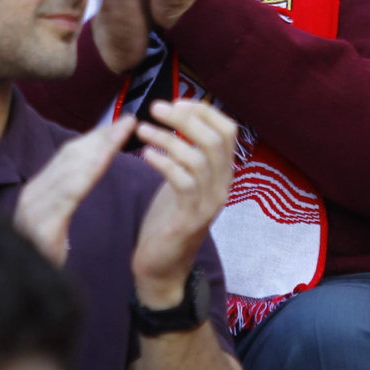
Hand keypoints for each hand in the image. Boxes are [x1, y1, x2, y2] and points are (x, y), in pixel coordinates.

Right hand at [15, 116, 136, 264]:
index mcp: (36, 191)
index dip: (94, 138)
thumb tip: (80, 179)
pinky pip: (70, 193)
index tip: (118, 126)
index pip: (68, 156)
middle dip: (102, 136)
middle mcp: (33, 193)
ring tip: (124, 133)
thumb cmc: (38, 259)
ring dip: (102, 147)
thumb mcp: (51, 226)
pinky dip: (88, 172)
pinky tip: (105, 159)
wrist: (14, 290)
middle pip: (71, 156)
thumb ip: (62, 202)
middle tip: (129, 120)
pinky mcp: (43, 224)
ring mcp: (35, 208)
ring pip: (73, 168)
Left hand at [131, 101, 236, 307]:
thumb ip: (186, 152)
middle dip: (185, 118)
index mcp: (222, 173)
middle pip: (215, 139)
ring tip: (142, 129)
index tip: (176, 102)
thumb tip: (178, 116)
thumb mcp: (180, 179)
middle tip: (155, 107)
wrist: (162, 268)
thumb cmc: (167, 218)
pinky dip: (164, 163)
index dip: (203, 111)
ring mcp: (208, 204)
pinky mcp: (190, 219)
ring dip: (168, 138)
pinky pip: (183, 182)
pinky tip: (146, 155)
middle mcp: (222, 186)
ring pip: (198, 158)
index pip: (228, 130)